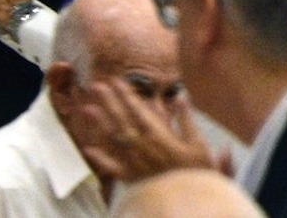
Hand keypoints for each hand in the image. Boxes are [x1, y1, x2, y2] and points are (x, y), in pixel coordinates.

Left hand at [77, 79, 213, 183]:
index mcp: (158, 136)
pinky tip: (87, 149)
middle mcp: (142, 147)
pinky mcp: (131, 178)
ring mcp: (134, 162)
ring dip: (99, 124)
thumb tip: (181, 97)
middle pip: (121, 120)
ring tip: (87, 109)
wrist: (191, 205)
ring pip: (113, 139)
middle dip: (108, 102)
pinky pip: (113, 168)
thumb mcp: (199, 145)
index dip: (126, 95)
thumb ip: (187, 120)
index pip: (138, 110)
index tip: (116, 81)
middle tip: (96, 86)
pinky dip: (100, 159)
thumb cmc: (198, 175)